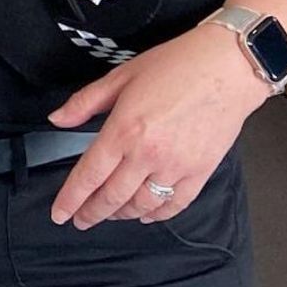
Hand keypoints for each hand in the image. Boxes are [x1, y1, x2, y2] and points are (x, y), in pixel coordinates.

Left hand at [46, 23, 273, 228]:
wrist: (228, 68)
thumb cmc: (177, 66)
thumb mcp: (121, 77)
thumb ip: (85, 102)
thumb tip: (58, 119)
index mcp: (124, 130)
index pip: (88, 175)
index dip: (70, 199)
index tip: (60, 213)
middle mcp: (148, 154)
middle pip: (112, 197)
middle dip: (92, 213)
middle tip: (80, 220)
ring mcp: (177, 166)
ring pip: (142, 205)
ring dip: (122, 215)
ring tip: (110, 214)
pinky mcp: (201, 172)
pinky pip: (176, 204)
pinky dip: (158, 214)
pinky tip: (147, 214)